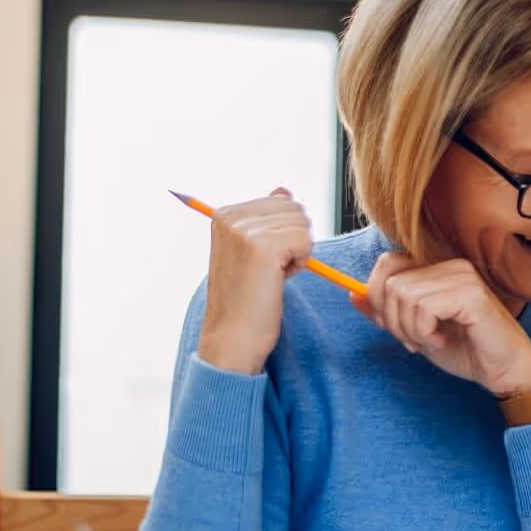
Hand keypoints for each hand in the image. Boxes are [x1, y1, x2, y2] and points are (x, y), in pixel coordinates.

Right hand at [196, 188, 311, 375]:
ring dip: (297, 252)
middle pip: (294, 209)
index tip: (262, 261)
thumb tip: (284, 190)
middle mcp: (230, 217)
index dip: (282, 234)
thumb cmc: (246, 301)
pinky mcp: (263, 246)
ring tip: (271, 276)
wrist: (232, 339)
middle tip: (268, 270)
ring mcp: (244, 230)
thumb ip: (266, 219)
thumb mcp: (252, 252)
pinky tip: (278, 280)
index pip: (281, 201)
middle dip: (293, 240)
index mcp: (224, 214)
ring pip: (302, 224)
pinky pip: (306, 240)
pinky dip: (301, 262)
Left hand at [352, 254, 530, 397]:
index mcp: (439, 269)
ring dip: (410, 329)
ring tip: (431, 341)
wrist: (505, 371)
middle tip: (415, 340)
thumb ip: (387, 312)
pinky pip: (424, 307)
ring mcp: (462, 277)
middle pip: (390, 282)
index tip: (396, 328)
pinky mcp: (471, 295)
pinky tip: (442, 339)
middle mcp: (451, 265)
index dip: (379, 298)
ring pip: (403, 295)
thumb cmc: (467, 350)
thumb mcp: (417, 331)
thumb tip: (353, 295)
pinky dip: (424, 331)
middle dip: (393, 320)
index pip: (387, 264)